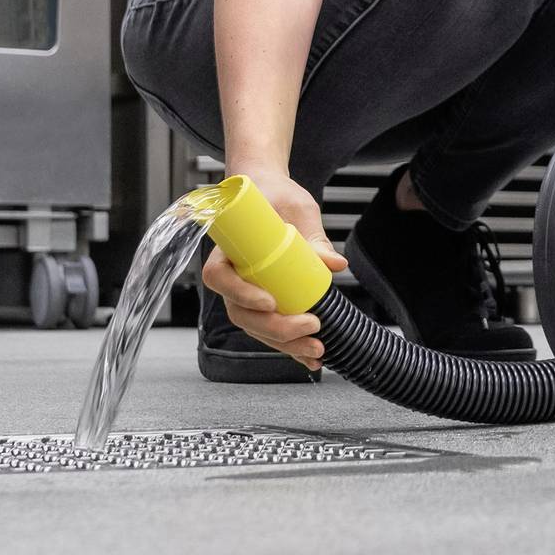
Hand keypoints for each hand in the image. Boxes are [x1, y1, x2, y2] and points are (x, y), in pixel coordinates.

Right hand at [200, 169, 344, 368]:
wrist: (271, 196)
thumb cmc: (276, 197)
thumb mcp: (297, 209)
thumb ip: (314, 236)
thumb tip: (336, 264)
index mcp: (228, 250)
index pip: (218, 277)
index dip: (240, 293)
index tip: (270, 301)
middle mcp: (232, 276)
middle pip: (240, 312)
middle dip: (274, 327)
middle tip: (310, 325)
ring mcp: (246, 294)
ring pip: (255, 327)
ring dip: (285, 344)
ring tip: (317, 349)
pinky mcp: (264, 303)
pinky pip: (270, 330)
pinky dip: (291, 347)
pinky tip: (313, 359)